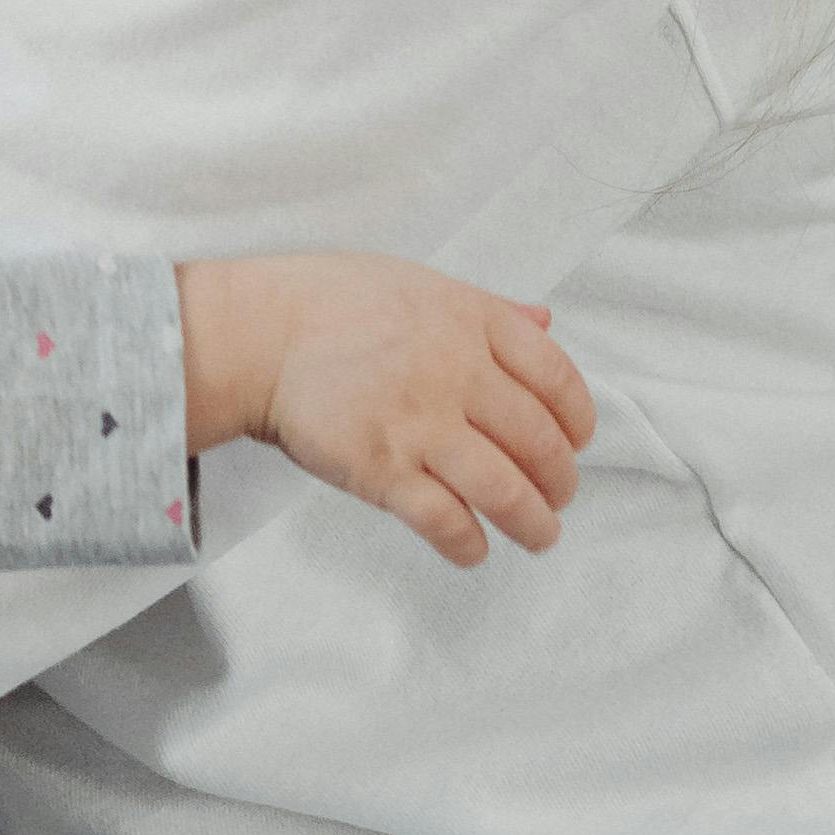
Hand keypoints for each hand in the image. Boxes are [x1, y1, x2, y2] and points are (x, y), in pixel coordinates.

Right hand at [178, 256, 594, 568]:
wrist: (255, 335)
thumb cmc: (329, 303)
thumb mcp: (417, 283)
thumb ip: (486, 309)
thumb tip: (545, 321)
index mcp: (469, 320)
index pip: (555, 375)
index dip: (578, 418)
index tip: (578, 441)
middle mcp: (456, 372)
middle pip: (539, 440)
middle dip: (561, 480)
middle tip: (559, 497)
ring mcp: (420, 424)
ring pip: (506, 490)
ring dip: (534, 524)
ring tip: (540, 537)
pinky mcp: (382, 471)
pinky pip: (445, 521)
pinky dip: (469, 544)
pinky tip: (474, 550)